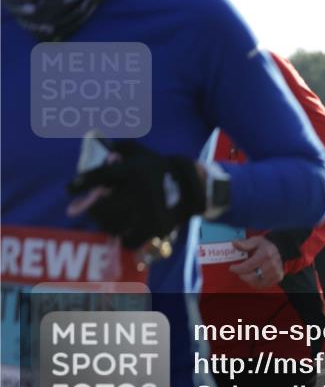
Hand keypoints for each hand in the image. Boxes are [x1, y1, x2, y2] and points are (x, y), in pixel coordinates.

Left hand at [67, 140, 204, 248]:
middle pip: (101, 206)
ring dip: (103, 222)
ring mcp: (148, 212)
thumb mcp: (141, 152)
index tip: (70, 189)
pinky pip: (129, 239)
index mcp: (134, 170)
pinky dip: (122, 237)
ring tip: (102, 218)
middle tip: (85, 207)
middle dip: (91, 207)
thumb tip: (102, 148)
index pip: (99, 177)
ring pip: (113, 224)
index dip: (81, 183)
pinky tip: (120, 231)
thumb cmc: (158, 167)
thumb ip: (121, 147)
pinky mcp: (156, 227)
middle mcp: (139, 191)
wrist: (192, 184)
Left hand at [229, 237, 284, 287]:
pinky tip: (253, 277)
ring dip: (248, 279)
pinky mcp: (278, 277)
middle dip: (243, 275)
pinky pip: (262, 285)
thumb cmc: (265, 246)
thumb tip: (235, 243)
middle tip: (239, 271)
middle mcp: (272, 264)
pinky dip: (255, 283)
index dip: (238, 269)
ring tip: (246, 273)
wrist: (279, 250)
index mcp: (266, 254)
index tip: (232, 268)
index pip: (249, 266)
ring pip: (257, 282)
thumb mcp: (256, 241)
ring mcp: (276, 272)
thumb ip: (245, 243)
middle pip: (253, 276)